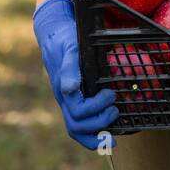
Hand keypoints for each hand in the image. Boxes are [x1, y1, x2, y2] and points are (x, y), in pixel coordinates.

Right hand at [33, 0, 118, 149]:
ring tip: (114, 131)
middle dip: (99, 124)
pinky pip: (79, 123)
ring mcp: (67, 101)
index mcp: (63, 88)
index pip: (78, 112)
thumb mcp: (70, 47)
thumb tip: (70, 89)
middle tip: (115, 111)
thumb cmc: (66, 40)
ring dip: (96, 134)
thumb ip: (70, 68)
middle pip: (76, 127)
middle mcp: (63, 99)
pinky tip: (107, 133)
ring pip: (76, 129)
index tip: (111, 94)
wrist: (53, 35)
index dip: (96, 109)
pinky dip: (92, 133)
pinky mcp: (72, 100)